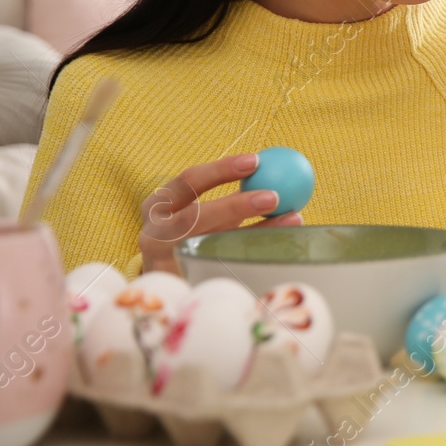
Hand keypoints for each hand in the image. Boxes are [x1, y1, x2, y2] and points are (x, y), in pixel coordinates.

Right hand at [139, 153, 303, 273]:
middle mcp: (154, 234)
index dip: (221, 170)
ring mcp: (164, 264)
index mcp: (157, 206)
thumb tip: (275, 170)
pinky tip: (282, 248)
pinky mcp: (182, 285)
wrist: (167, 282)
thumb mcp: (200, 211)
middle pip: (194, 217)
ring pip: (211, 247)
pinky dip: (254, 258)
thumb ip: (230, 194)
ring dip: (255, 234)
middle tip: (274, 197)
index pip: (188, 181)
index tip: (256, 160)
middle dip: (235, 206)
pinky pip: (222, 271)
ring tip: (292, 218)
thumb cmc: (192, 233)